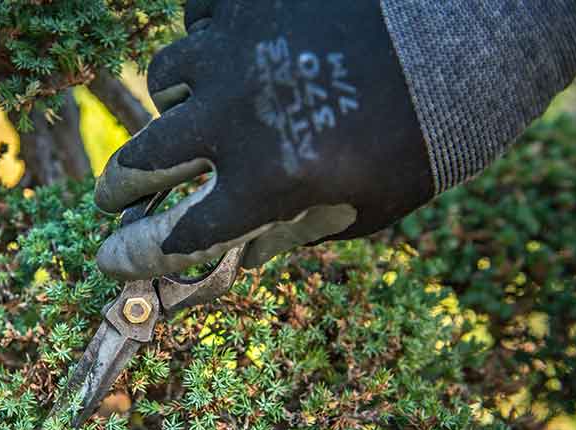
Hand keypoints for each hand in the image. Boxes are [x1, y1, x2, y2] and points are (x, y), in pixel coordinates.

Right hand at [94, 0, 433, 279]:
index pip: (178, 234)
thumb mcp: (371, 204)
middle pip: (145, 160)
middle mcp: (236, 116)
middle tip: (107, 197)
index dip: (136, 255)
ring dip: (173, 105)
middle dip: (117, 186)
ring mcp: (236, 48)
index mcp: (268, 180)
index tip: (109, 259)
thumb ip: (297, 231)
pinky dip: (207, 38)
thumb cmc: (431, 130)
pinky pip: (199, 18)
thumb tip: (242, 253)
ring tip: (190, 112)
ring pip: (167, 79)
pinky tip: (231, 49)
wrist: (468, 28)